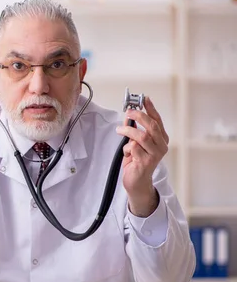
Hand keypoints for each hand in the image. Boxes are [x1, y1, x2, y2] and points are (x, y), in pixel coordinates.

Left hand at [116, 97, 168, 216]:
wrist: (137, 182)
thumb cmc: (136, 161)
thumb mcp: (135, 142)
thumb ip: (134, 130)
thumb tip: (128, 116)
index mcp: (161, 139)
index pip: (157, 120)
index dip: (151, 108)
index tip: (144, 98)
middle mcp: (161, 146)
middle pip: (152, 126)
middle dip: (139, 116)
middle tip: (128, 112)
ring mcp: (155, 154)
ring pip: (142, 136)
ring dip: (128, 130)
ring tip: (119, 130)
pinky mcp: (146, 162)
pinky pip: (134, 148)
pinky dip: (127, 148)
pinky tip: (127, 152)